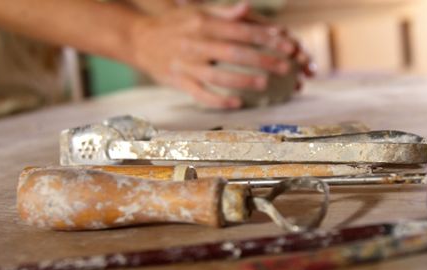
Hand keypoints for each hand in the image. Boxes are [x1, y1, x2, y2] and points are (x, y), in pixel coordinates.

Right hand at [129, 2, 312, 107]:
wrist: (138, 38)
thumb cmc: (174, 24)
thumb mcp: (197, 12)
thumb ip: (224, 14)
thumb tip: (248, 9)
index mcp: (203, 23)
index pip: (241, 31)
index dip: (267, 38)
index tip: (288, 45)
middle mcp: (195, 43)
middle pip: (234, 53)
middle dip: (262, 60)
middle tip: (285, 68)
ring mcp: (186, 64)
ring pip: (218, 75)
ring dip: (242, 80)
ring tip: (264, 84)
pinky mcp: (178, 81)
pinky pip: (200, 94)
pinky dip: (218, 100)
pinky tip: (237, 104)